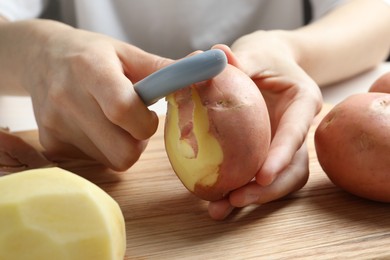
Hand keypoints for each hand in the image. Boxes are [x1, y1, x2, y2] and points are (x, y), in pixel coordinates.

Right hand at [6, 20, 170, 169]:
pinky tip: (94, 126)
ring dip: (122, 146)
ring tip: (112, 120)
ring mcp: (55, 126)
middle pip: (122, 152)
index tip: (148, 114)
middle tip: (134, 122)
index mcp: (91, 70)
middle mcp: (67, 100)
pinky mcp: (50, 144)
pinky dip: (103, 149)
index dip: (145, 122)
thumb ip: (164, 70)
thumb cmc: (92, 55)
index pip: (123, 110)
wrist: (41, 58)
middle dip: (138, 142)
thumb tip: (205, 71)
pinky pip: (94, 161)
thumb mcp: (127, 53)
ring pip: (111, 160)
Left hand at [208, 33, 321, 219]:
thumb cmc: (263, 57)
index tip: (262, 177)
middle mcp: (297, 129)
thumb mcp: (253, 53)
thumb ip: (238, 59)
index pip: (296, 132)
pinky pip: (260, 178)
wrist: (268, 64)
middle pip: (293, 168)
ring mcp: (284, 145)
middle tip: (235, 199)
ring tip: (220, 208)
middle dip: (268, 190)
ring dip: (255, 198)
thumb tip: (214, 55)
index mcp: (302, 103)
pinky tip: (218, 199)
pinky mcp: (270, 154)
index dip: (281, 156)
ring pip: (280, 180)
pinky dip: (243, 190)